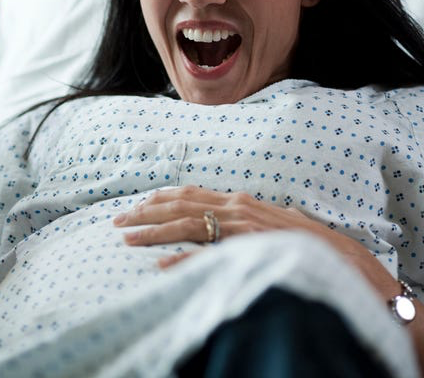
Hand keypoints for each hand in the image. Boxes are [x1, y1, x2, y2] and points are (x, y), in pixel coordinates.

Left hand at [113, 186, 395, 290]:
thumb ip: (248, 216)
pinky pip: (208, 253)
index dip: (159, 199)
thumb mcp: (270, 220)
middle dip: (144, 211)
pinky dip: (181, 259)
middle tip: (117, 220)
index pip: (189, 194)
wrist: (343, 258)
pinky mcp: (248, 247)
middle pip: (179, 204)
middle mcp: (236, 206)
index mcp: (239, 200)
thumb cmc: (306, 241)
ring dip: (153, 231)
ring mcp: (241, 226)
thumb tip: (232, 212)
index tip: (135, 206)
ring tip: (127, 238)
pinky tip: (159, 266)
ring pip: (186, 223)